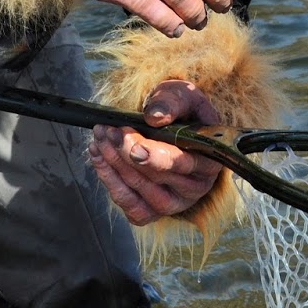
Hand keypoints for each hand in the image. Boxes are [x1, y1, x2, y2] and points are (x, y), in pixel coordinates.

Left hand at [88, 80, 223, 225]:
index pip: (182, 164)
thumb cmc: (183, 112)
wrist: (174, 126)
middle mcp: (194, 188)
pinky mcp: (151, 211)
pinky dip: (109, 180)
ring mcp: (173, 203)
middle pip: (155, 178)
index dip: (155, 157)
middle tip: (107, 131)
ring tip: (99, 140)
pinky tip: (98, 157)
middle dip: (125, 153)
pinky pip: (127, 204)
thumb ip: (172, 103)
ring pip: (138, 194)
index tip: (132, 145)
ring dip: (113, 166)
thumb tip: (155, 117)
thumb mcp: (184, 96)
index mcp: (209, 161)